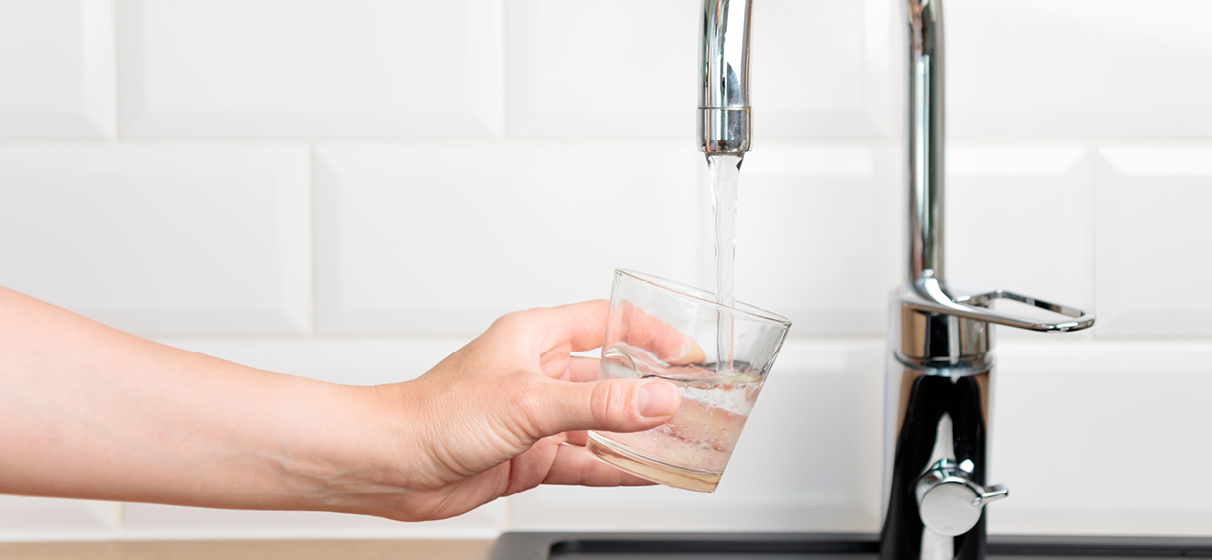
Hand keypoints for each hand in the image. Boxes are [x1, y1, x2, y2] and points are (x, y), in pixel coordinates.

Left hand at [338, 300, 682, 521]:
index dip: (650, 333)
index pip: (607, 322)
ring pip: (601, 423)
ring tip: (679, 442)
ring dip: (636, 434)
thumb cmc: (434, 413)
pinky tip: (644, 472)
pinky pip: (585, 459)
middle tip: (692, 402)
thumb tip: (656, 400)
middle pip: (610, 376)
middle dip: (650, 390)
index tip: (685, 353)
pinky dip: (615, 466)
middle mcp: (538, 373)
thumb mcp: (529, 401)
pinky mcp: (529, 455)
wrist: (391, 463)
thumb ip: (598, 404)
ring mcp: (536, 417)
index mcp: (535, 337)